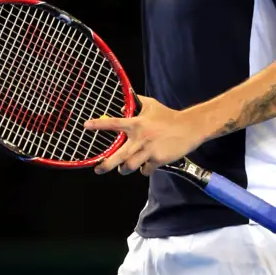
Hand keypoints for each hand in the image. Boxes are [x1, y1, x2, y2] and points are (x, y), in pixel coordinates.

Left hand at [84, 97, 202, 176]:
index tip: (86, 126)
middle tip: (98, 169)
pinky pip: (145, 170)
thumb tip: (124, 104)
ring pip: (130, 166)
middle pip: (118, 156)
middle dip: (106, 165)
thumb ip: (137, 104)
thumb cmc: (169, 116)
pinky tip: (148, 165)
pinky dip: (144, 170)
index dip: (99, 125)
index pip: (114, 124)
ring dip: (125, 169)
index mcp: (137, 123)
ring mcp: (149, 150)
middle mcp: (140, 138)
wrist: (189, 128)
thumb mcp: (152, 106)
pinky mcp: (158, 160)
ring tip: (124, 168)